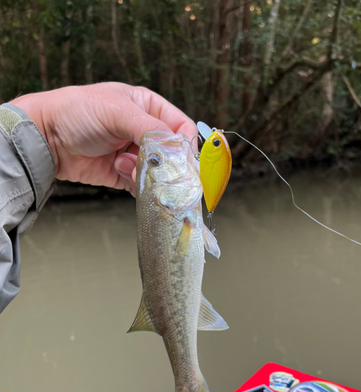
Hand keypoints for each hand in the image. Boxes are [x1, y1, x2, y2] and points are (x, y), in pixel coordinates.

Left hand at [11, 83, 196, 196]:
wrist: (46, 138)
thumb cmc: (76, 112)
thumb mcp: (117, 112)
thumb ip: (150, 129)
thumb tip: (176, 148)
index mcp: (147, 107)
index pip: (180, 127)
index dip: (184, 144)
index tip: (182, 160)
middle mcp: (143, 131)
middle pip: (171, 154)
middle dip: (165, 163)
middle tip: (158, 170)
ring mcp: (134, 154)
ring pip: (158, 172)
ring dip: (147, 174)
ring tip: (124, 165)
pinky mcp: (123, 174)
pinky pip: (142, 185)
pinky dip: (137, 186)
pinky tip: (119, 172)